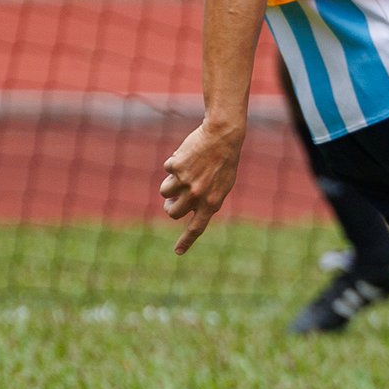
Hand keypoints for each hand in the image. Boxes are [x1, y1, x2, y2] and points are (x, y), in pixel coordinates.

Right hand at [160, 119, 245, 253]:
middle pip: (172, 212)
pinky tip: (188, 155)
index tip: (177, 252)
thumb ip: (206, 199)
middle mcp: (197, 195)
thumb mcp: (222, 185)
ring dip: (169, 184)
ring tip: (184, 172)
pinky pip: (166, 170)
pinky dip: (173, 163)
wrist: (223, 137)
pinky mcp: (175, 168)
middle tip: (173, 198)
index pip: (197, 228)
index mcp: (212, 202)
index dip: (186, 241)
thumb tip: (186, 209)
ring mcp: (185, 182)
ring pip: (164, 192)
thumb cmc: (225, 161)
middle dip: (170, 206)